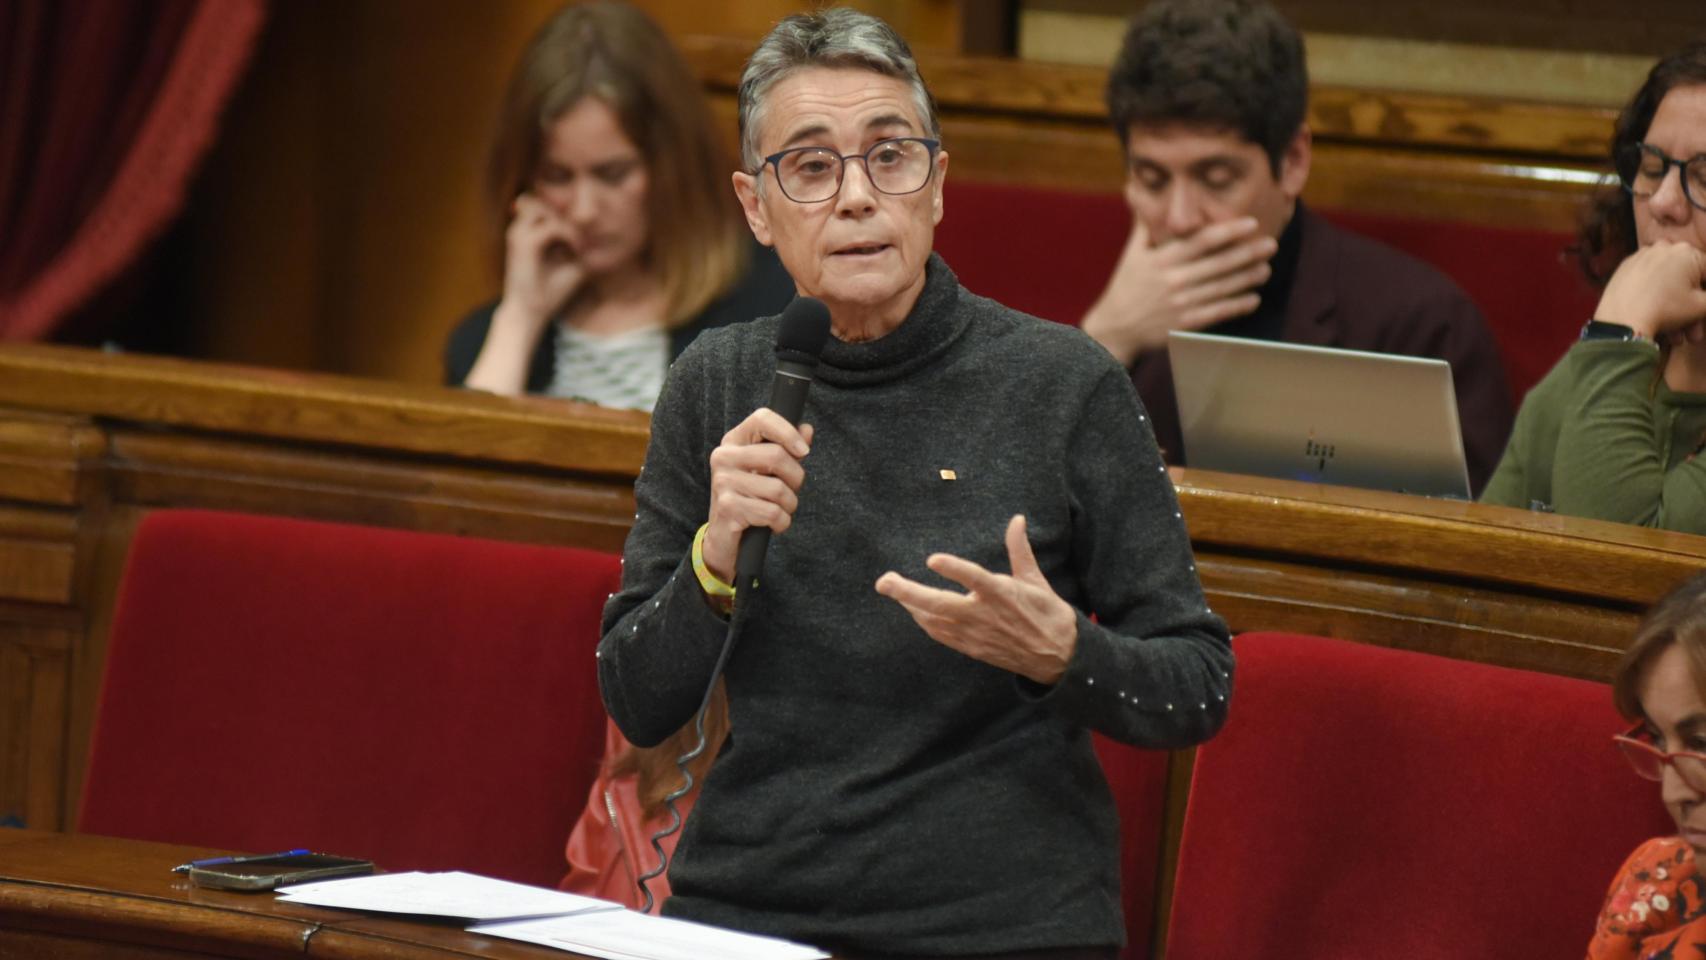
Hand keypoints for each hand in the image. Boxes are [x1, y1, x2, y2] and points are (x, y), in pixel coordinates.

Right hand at [498, 192, 585, 329]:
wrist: (531, 313)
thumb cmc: (552, 292)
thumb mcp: (574, 263)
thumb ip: (582, 242)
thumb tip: (603, 228)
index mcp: (530, 231)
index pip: (549, 204)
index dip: (571, 211)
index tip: (588, 233)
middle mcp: (522, 228)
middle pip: (546, 201)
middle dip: (571, 214)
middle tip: (587, 237)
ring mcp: (519, 233)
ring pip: (548, 209)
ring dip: (570, 224)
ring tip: (582, 244)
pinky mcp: (522, 242)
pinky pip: (552, 226)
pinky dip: (570, 235)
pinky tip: (579, 250)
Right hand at [702, 408, 814, 582]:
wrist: (724, 535)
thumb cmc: (750, 497)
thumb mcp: (768, 470)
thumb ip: (787, 448)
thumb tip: (807, 429)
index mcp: (734, 441)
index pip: (762, 418)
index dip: (789, 432)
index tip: (804, 451)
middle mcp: (723, 457)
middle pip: (777, 456)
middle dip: (796, 478)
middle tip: (791, 490)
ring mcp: (723, 482)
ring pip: (778, 489)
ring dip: (790, 505)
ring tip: (779, 509)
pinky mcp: (728, 507)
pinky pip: (772, 513)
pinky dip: (782, 522)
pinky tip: (773, 524)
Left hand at [874, 515, 1077, 684]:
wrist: (1058, 657)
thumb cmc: (1047, 613)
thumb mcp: (1035, 578)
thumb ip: (1019, 548)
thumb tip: (1017, 519)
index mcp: (1004, 594)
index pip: (976, 579)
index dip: (955, 569)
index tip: (932, 559)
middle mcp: (985, 615)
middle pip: (940, 605)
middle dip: (908, 593)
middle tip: (884, 581)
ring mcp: (976, 634)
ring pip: (934, 621)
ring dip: (911, 605)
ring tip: (893, 588)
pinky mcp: (972, 648)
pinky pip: (940, 634)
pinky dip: (924, 621)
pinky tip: (914, 610)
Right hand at [1081, 217, 1276, 365]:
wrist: (1116, 327)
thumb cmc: (1126, 286)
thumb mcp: (1131, 253)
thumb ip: (1142, 224)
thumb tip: (1136, 190)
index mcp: (1163, 260)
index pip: (1201, 241)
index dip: (1228, 231)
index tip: (1250, 224)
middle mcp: (1174, 280)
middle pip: (1218, 263)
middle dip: (1248, 253)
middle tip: (1271, 244)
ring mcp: (1181, 303)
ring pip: (1222, 288)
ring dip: (1247, 278)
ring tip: (1266, 269)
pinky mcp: (1185, 324)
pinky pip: (1217, 313)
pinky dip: (1237, 306)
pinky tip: (1253, 298)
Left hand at [1595, 240, 1705, 342]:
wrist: (1621, 319)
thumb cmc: (1665, 310)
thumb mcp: (1701, 306)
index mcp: (1687, 251)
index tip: (1702, 308)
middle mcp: (1664, 247)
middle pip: (1687, 279)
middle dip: (1693, 308)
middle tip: (1694, 333)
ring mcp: (1642, 256)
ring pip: (1667, 282)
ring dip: (1676, 309)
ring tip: (1677, 337)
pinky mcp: (1626, 267)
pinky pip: (1648, 281)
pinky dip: (1655, 297)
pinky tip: (1658, 320)